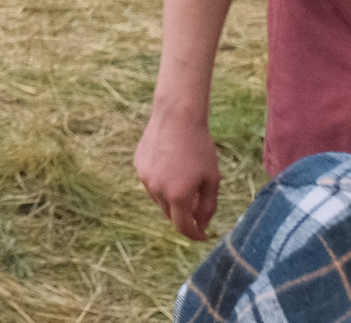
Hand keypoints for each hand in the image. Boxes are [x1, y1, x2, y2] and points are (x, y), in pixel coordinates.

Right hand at [134, 107, 220, 238]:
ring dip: (171, 199)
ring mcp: (145, 177)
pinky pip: (151, 183)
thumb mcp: (212, 179)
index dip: (194, 234)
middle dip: (184, 216)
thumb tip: (201, 225)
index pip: (183, 227)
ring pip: (158, 199)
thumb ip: (208, 207)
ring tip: (184, 181)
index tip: (203, 234)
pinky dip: (161, 184)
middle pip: (169, 214)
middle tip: (197, 206)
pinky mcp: (138, 165)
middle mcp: (157, 190)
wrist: (177, 117)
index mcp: (178, 196)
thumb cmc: (200, 148)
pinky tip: (172, 167)